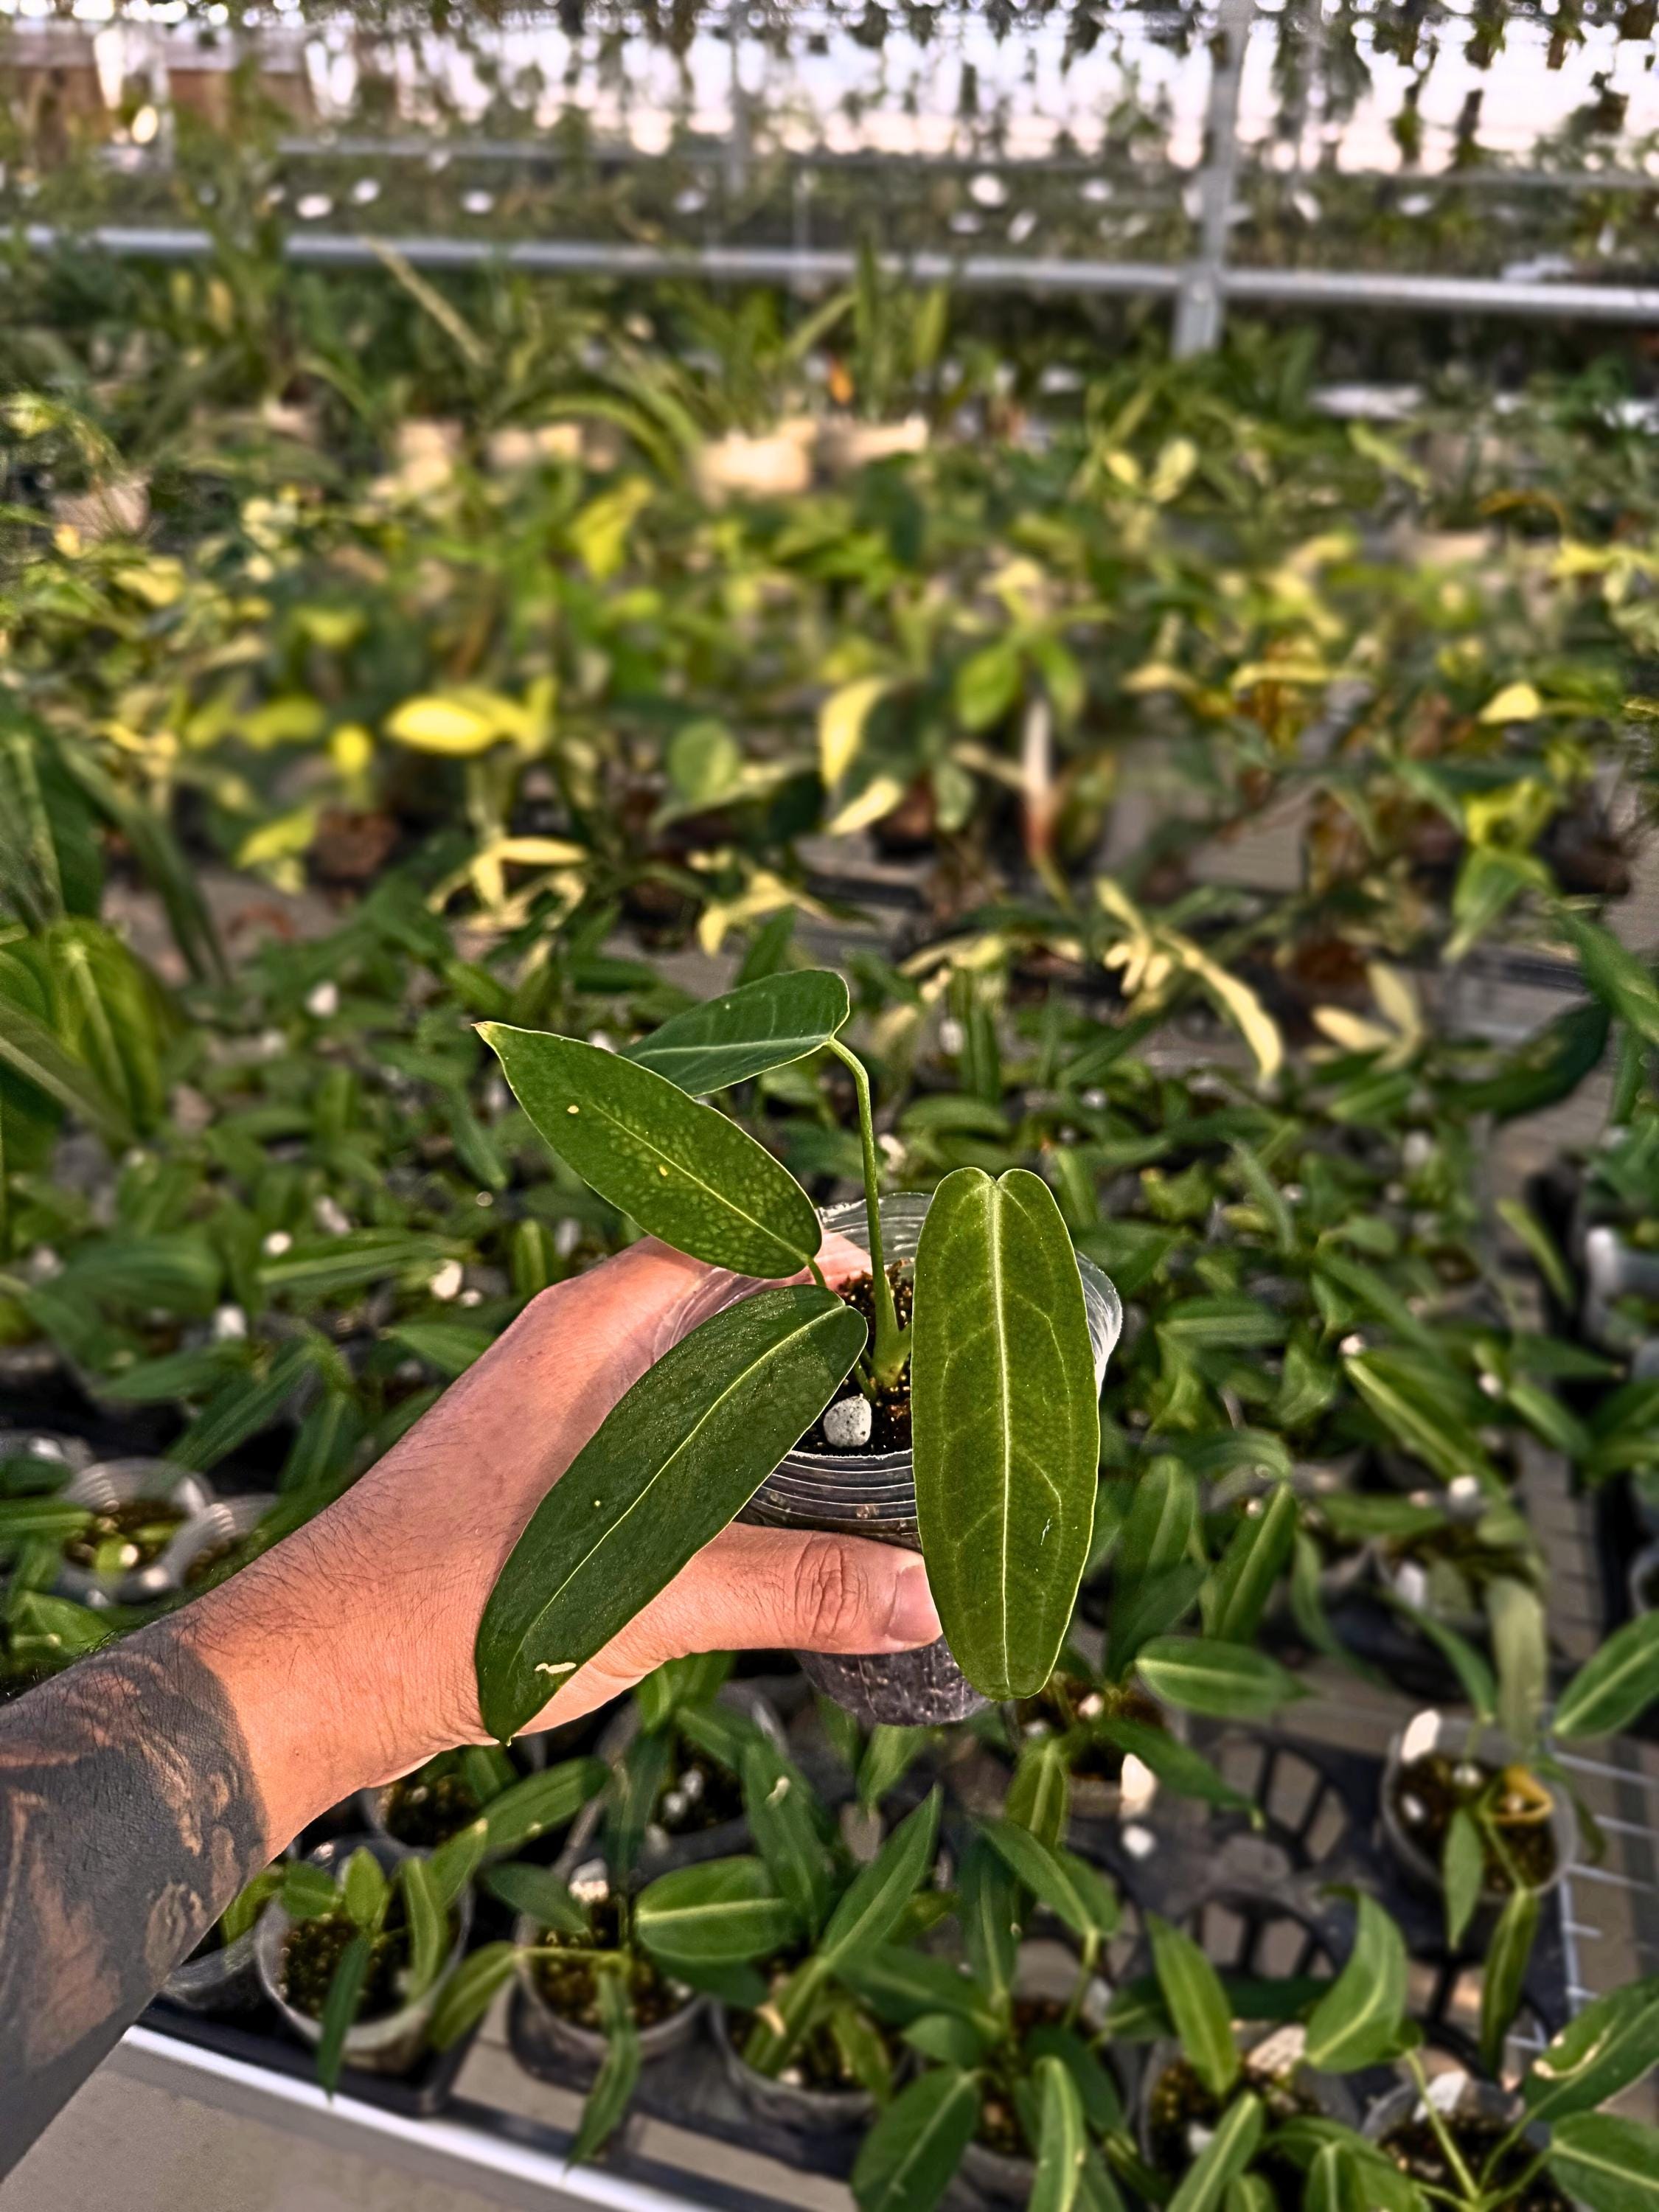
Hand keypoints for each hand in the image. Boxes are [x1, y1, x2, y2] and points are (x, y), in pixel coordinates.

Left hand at [183, 1235, 938, 1849]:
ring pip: (686, 1365)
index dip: (822, 1250)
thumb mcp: (646, 1593)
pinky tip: (769, 1504)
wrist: (307, 1674)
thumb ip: (795, 1589)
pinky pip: (655, 1425)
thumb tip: (925, 1596)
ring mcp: (552, 1406)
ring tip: (866, 1437)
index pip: (731, 1234)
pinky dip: (721, 1442)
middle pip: (719, 1296)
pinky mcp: (541, 1470)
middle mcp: (573, 1347)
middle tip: (912, 1377)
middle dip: (813, 1325)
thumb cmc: (447, 1607)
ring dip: (767, 1387)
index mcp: (592, 1329)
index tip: (907, 1297)